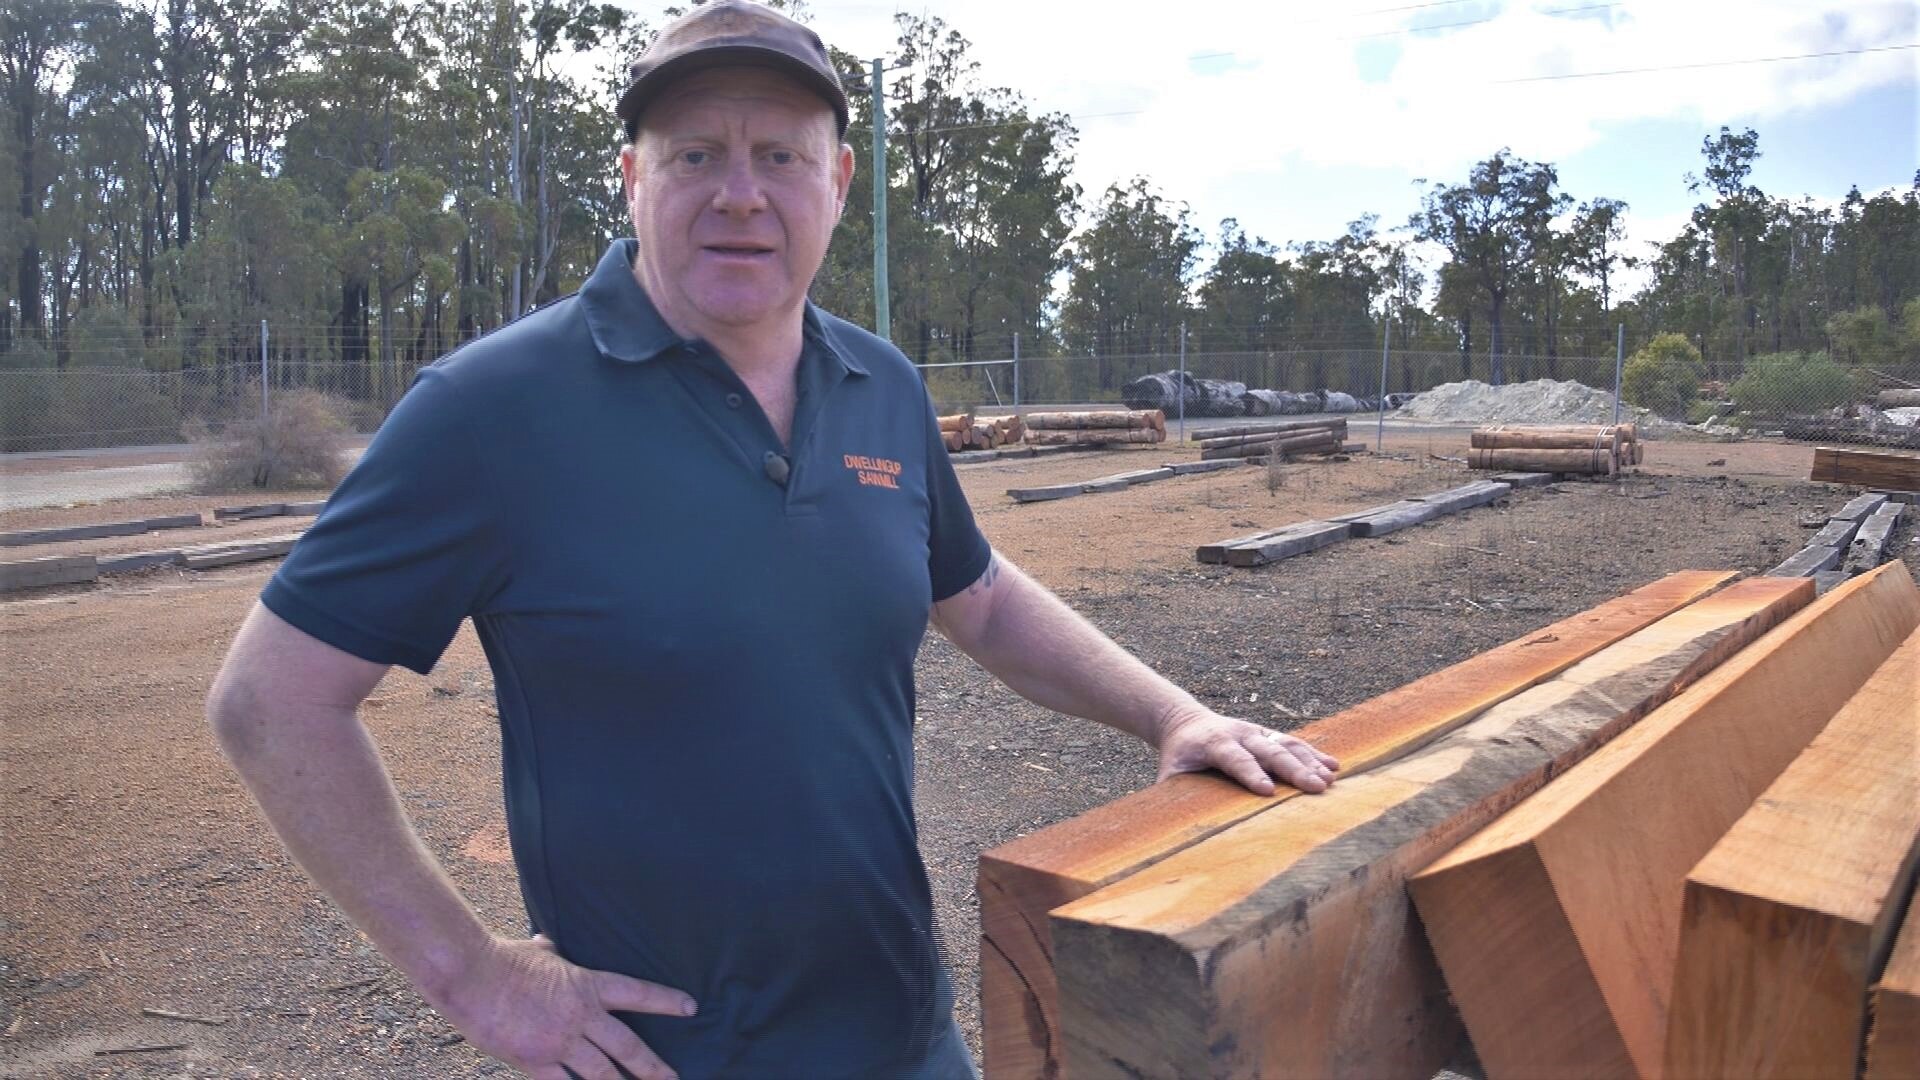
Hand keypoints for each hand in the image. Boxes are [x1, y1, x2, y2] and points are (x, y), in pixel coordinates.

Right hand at [433, 933, 695, 1079]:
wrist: (471, 976)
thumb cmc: (502, 958)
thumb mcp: (538, 952)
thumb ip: (552, 953)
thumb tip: (549, 942)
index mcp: (586, 985)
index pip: (637, 993)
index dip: (666, 1001)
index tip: (691, 1008)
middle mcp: (580, 1016)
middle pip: (628, 1046)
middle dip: (653, 1067)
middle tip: (672, 1078)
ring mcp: (559, 1042)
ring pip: (601, 1074)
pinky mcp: (534, 1062)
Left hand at [1155, 708, 1339, 794]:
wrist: (1185, 722)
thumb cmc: (1178, 756)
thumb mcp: (1169, 772)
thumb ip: (1172, 795)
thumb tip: (1169, 827)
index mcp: (1214, 743)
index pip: (1236, 758)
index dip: (1251, 774)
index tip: (1268, 791)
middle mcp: (1239, 734)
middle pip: (1269, 751)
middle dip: (1293, 769)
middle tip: (1315, 787)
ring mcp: (1256, 732)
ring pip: (1287, 744)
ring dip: (1310, 762)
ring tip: (1329, 780)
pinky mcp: (1268, 734)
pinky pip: (1294, 743)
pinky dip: (1314, 754)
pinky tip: (1334, 766)